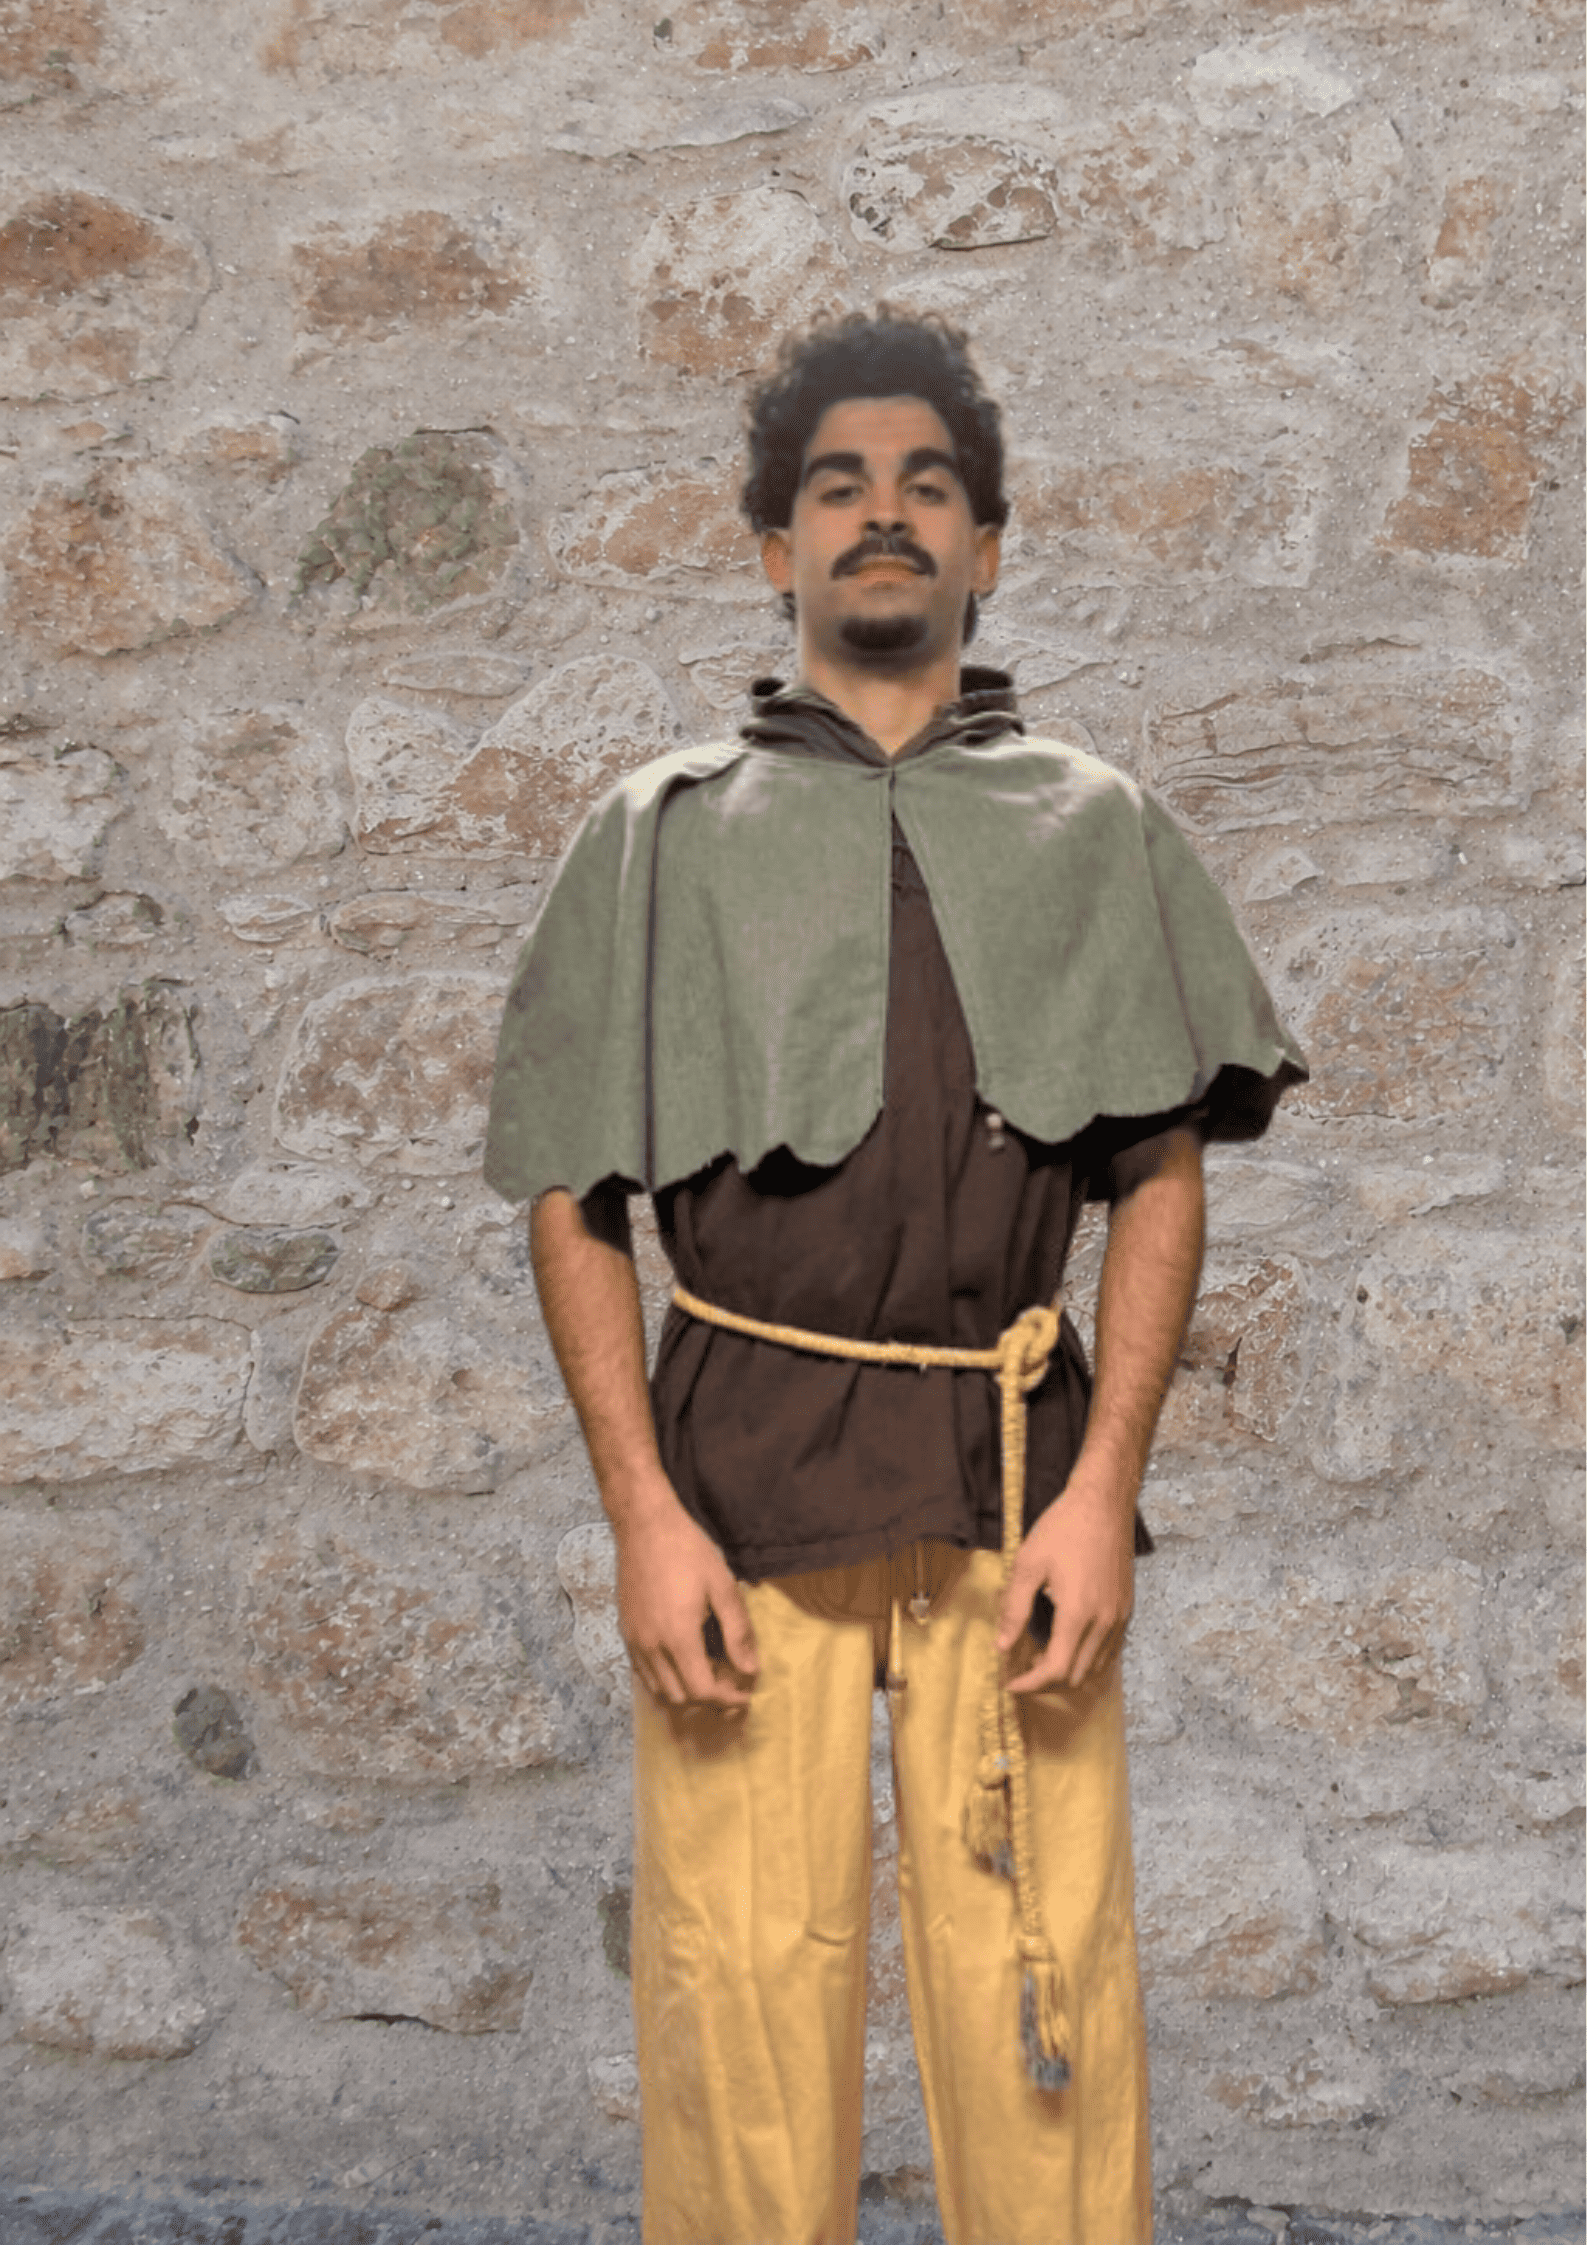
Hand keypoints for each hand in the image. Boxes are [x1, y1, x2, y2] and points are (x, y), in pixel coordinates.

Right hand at [613, 1491, 758, 1709]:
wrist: (644, 1524)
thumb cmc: (688, 1550)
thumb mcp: (723, 1586)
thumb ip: (738, 1631)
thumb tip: (751, 1670)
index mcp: (678, 1636)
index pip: (703, 1690)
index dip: (728, 1698)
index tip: (747, 1692)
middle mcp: (651, 1646)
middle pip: (680, 1698)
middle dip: (708, 1698)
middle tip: (731, 1682)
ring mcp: (634, 1640)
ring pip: (658, 1690)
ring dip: (685, 1691)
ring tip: (709, 1671)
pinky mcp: (625, 1631)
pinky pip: (643, 1672)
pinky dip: (665, 1678)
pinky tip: (682, 1659)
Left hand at [997, 1468, 1134, 1693]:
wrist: (1103, 1503)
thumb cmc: (1063, 1528)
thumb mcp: (1028, 1564)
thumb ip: (1014, 1609)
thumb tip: (1002, 1646)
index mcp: (1078, 1614)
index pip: (1056, 1670)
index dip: (1030, 1684)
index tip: (1010, 1683)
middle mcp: (1104, 1622)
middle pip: (1077, 1676)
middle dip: (1046, 1683)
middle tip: (1021, 1671)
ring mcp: (1119, 1617)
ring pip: (1097, 1668)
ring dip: (1068, 1673)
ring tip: (1040, 1659)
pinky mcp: (1126, 1608)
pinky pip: (1110, 1651)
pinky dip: (1088, 1659)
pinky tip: (1067, 1644)